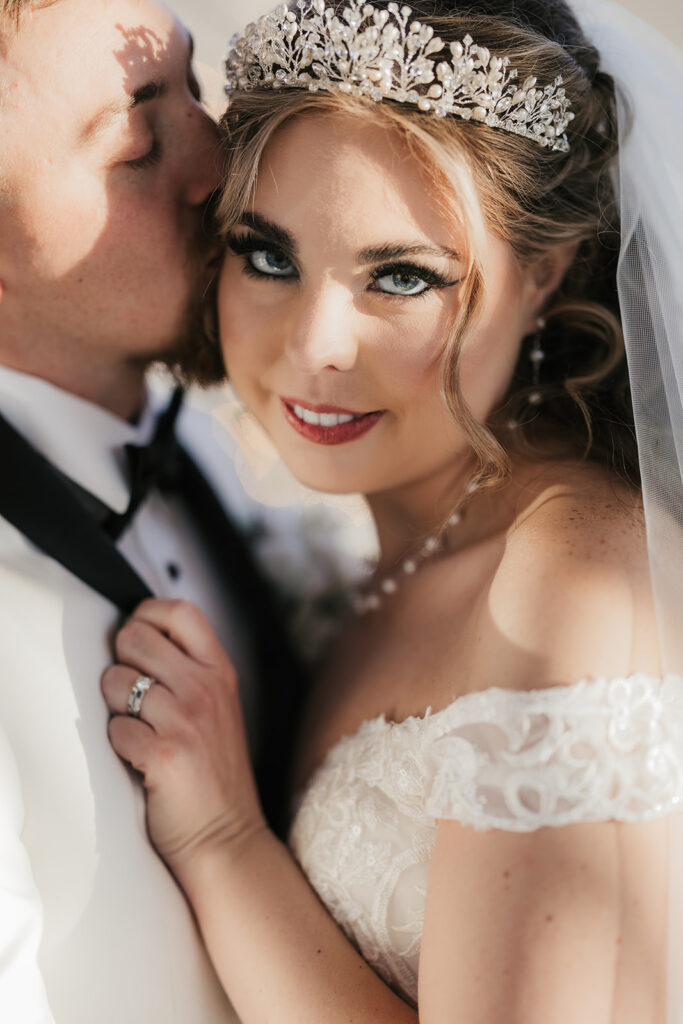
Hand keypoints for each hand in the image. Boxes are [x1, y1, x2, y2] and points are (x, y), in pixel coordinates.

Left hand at [101, 599, 265, 878]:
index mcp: (220, 672)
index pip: (180, 612)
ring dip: (115, 707)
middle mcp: (205, 689)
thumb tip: (138, 636)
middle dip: (121, 661)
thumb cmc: (215, 774)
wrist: (226, 837)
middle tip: (131, 691)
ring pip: (115, 682)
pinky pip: (114, 729)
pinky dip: (118, 745)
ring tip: (138, 729)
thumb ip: (189, 669)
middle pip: (136, 637)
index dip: (147, 614)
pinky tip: (139, 759)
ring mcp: (186, 720)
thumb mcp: (218, 707)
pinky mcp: (163, 753)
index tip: (137, 633)